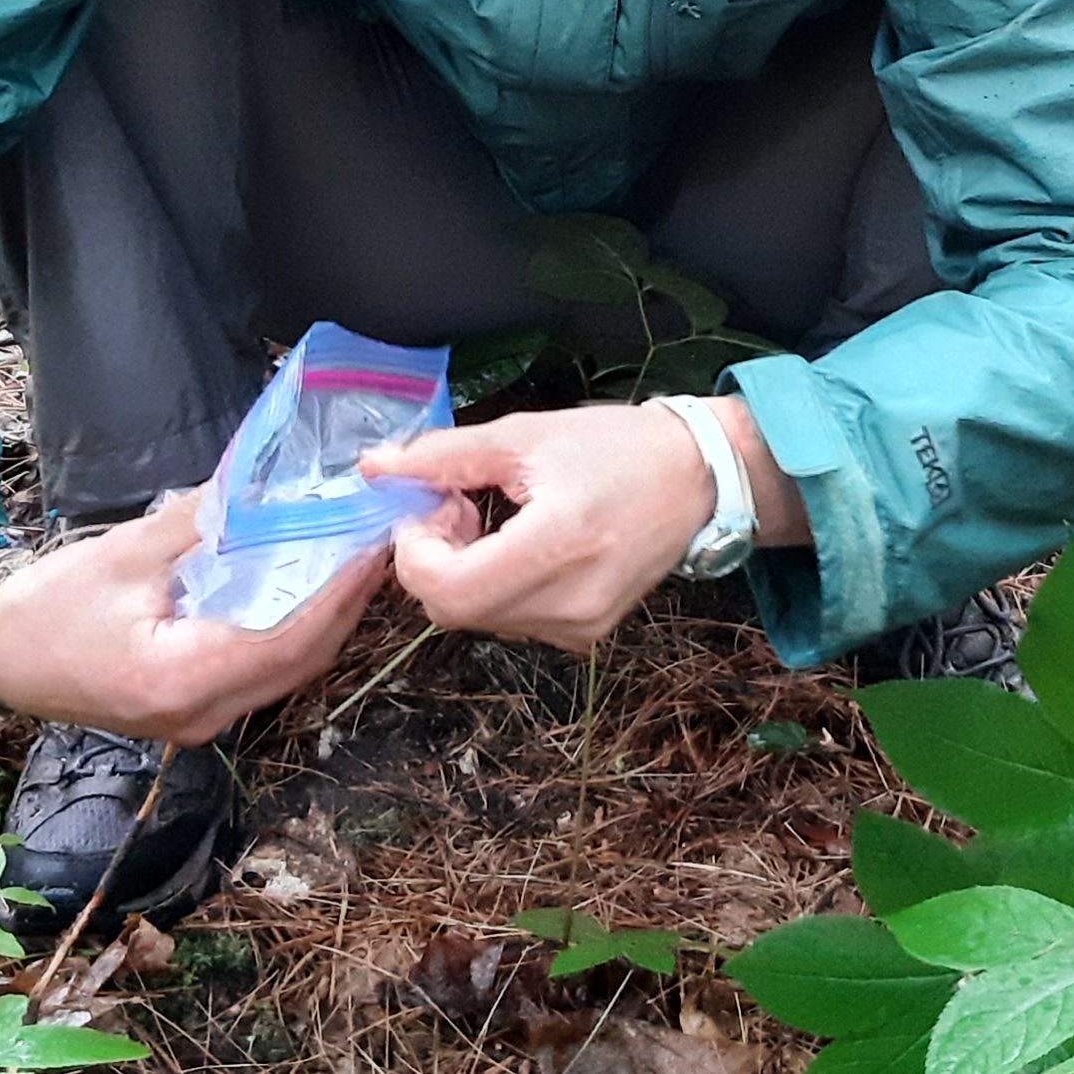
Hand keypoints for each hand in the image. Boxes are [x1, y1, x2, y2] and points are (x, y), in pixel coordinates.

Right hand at [0, 493, 382, 741]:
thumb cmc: (48, 608)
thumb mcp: (125, 554)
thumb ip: (201, 522)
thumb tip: (264, 485)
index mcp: (182, 678)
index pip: (289, 638)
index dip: (340, 592)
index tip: (371, 545)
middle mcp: (201, 714)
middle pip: (301, 661)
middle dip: (346, 603)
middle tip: (376, 542)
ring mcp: (200, 721)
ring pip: (288, 672)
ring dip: (325, 619)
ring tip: (352, 559)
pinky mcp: (196, 711)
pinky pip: (263, 673)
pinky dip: (292, 632)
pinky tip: (306, 588)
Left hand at [362, 396, 802, 651]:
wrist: (698, 478)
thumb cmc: (616, 446)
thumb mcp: (525, 435)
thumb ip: (444, 456)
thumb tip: (375, 469)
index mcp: (558, 543)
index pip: (449, 590)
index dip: (415, 553)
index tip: (429, 507)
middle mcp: (570, 602)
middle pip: (454, 611)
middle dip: (434, 560)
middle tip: (457, 507)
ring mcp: (580, 628)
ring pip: (478, 620)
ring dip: (463, 575)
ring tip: (492, 523)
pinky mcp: (586, 637)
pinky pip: (511, 623)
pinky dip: (495, 589)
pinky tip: (519, 548)